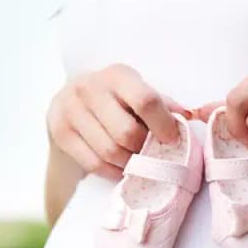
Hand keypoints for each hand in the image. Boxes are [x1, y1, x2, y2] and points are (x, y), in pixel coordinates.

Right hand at [47, 63, 191, 179]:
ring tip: (136, 162)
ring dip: (129, 164)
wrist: (68, 99)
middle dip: (144, 150)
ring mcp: (71, 110)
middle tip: (151, 154)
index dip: (163, 124)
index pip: (146, 101)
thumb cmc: (113, 97)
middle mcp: (90, 88)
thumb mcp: (135, 91)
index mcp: (117, 75)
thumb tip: (188, 116)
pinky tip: (120, 168)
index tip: (171, 139)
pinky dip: (112, 171)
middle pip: (127, 133)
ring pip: (110, 152)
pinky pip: (93, 163)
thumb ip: (161, 103)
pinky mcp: (60, 132)